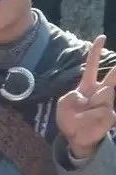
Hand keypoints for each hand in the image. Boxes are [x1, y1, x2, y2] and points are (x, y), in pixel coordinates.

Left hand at [56, 35, 115, 159]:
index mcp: (87, 86)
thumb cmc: (70, 119)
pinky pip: (101, 112)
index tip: (101, 38)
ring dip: (90, 107)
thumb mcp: (63, 105)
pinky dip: (90, 118)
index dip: (95, 52)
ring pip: (104, 96)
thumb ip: (70, 97)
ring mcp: (107, 104)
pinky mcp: (110, 116)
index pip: (91, 66)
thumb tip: (84, 97)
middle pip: (112, 78)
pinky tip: (89, 123)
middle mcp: (100, 92)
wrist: (76, 137)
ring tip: (83, 116)